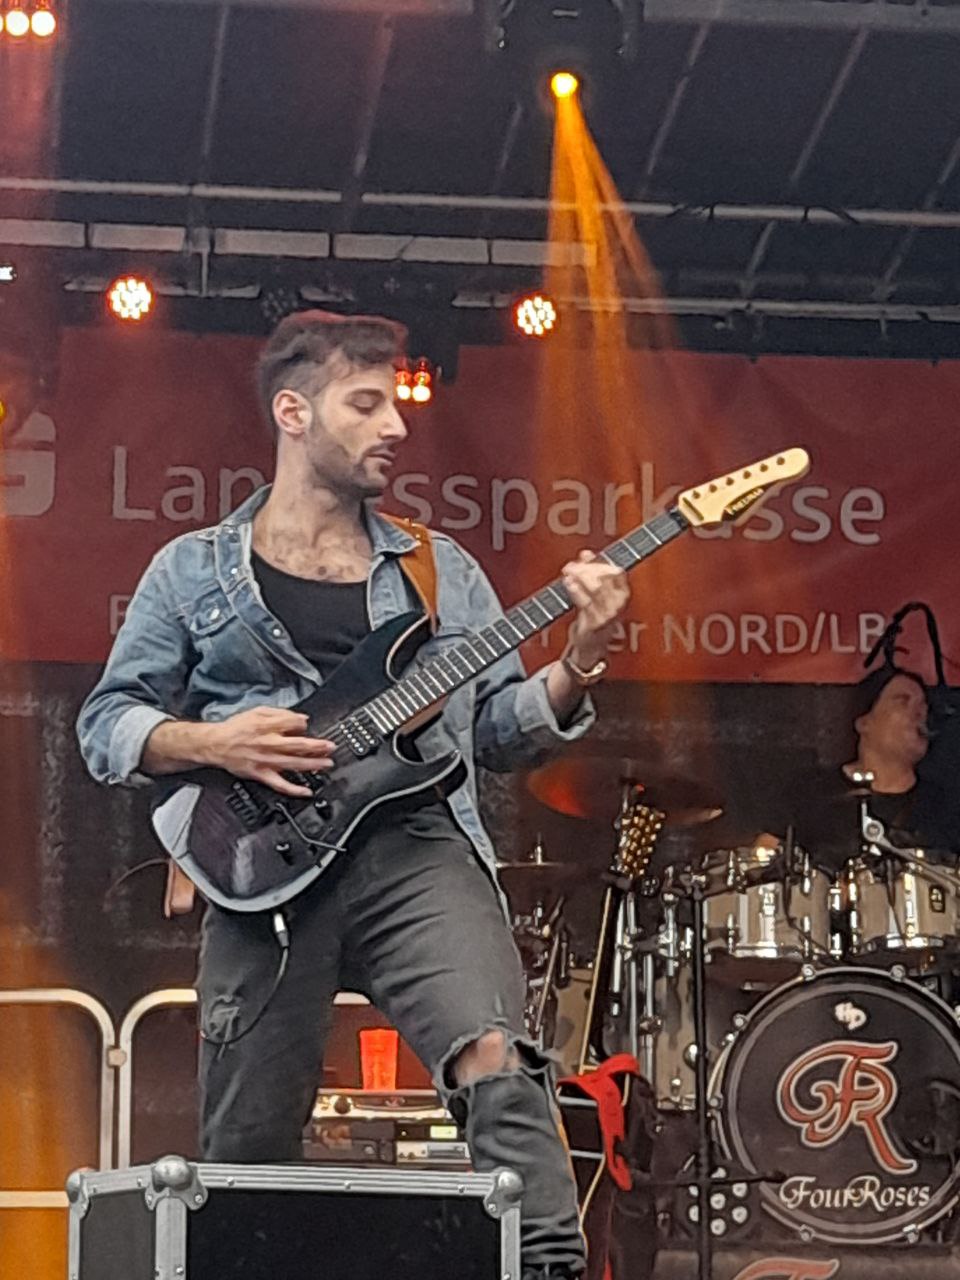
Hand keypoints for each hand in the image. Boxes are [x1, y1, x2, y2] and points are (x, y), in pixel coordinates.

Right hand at [203, 707, 335, 797]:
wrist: (215, 744)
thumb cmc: (236, 728)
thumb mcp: (258, 712)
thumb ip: (280, 714)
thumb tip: (302, 719)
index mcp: (267, 727)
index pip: (293, 724)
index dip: (304, 725)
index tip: (309, 726)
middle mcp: (268, 744)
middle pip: (298, 745)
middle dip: (317, 746)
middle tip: (331, 747)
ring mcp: (266, 761)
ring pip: (293, 764)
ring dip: (313, 765)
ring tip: (327, 764)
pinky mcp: (261, 774)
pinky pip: (280, 785)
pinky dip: (294, 789)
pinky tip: (306, 791)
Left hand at [562, 550, 630, 667]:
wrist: (592, 645)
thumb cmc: (595, 617)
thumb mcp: (597, 593)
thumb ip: (592, 572)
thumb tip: (586, 554)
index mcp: (623, 593)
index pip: (616, 571)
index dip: (599, 562)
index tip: (585, 556)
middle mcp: (619, 603)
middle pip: (604, 577)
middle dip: (585, 568)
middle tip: (571, 566)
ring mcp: (608, 614)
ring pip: (595, 587)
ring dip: (579, 577)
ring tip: (568, 573)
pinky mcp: (595, 623)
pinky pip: (585, 602)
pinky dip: (576, 590)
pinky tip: (568, 584)